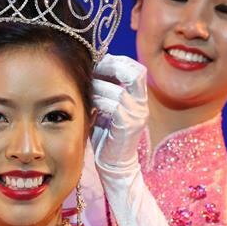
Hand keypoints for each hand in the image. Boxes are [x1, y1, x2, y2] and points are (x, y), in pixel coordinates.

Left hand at [89, 54, 148, 172]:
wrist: (114, 164)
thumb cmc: (105, 134)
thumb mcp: (105, 108)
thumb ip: (103, 90)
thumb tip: (89, 68)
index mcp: (138, 97)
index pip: (136, 69)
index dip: (117, 61)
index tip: (98, 62)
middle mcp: (141, 103)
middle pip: (132, 73)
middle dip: (109, 68)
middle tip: (91, 70)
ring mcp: (136, 114)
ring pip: (116, 91)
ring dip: (97, 88)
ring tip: (85, 92)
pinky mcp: (127, 126)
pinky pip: (112, 106)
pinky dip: (98, 103)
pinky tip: (89, 107)